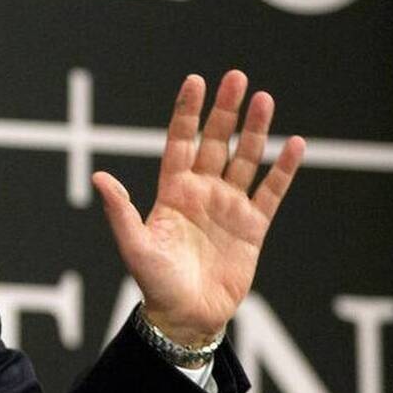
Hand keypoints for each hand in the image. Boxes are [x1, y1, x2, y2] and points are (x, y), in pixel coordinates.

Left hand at [92, 71, 304, 345]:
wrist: (186, 316)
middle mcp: (202, 191)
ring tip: (265, 98)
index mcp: (172, 190)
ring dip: (256, 130)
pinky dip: (283, 168)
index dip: (188, 111)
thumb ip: (120, 210)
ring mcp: (229, 206)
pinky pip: (271, 191)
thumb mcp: (134, 245)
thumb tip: (98, 176)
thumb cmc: (154, 282)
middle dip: (225, 110)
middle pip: (216, 141)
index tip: (195, 80)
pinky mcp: (253, 226)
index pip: (181, 141)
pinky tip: (295, 144)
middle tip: (236, 76)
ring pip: (245, 159)